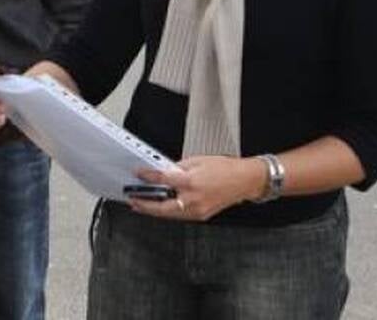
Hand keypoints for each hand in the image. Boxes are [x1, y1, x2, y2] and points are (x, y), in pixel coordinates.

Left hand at [127, 155, 265, 221]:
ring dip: (153, 211)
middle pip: (162, 207)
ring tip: (140, 206)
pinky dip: (167, 212)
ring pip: (169, 215)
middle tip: (132, 200)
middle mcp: (193, 199)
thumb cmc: (225, 169)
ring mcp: (197, 210)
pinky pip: (179, 216)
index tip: (138, 174)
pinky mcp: (201, 216)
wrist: (244, 181)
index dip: (147, 177)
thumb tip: (163, 170)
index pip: (162, 180)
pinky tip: (160, 208)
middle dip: (144, 205)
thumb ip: (178, 167)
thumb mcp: (198, 160)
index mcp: (191, 182)